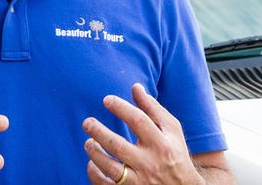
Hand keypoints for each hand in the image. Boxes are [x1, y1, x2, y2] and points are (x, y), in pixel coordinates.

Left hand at [82, 84, 202, 184]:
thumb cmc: (175, 154)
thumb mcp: (172, 130)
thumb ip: (153, 108)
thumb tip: (135, 87)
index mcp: (161, 144)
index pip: (138, 121)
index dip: (121, 108)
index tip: (106, 100)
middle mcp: (150, 163)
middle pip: (119, 146)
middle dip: (99, 132)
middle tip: (87, 122)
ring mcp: (140, 181)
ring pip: (111, 169)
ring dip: (95, 153)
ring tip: (88, 142)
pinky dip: (95, 174)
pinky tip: (92, 163)